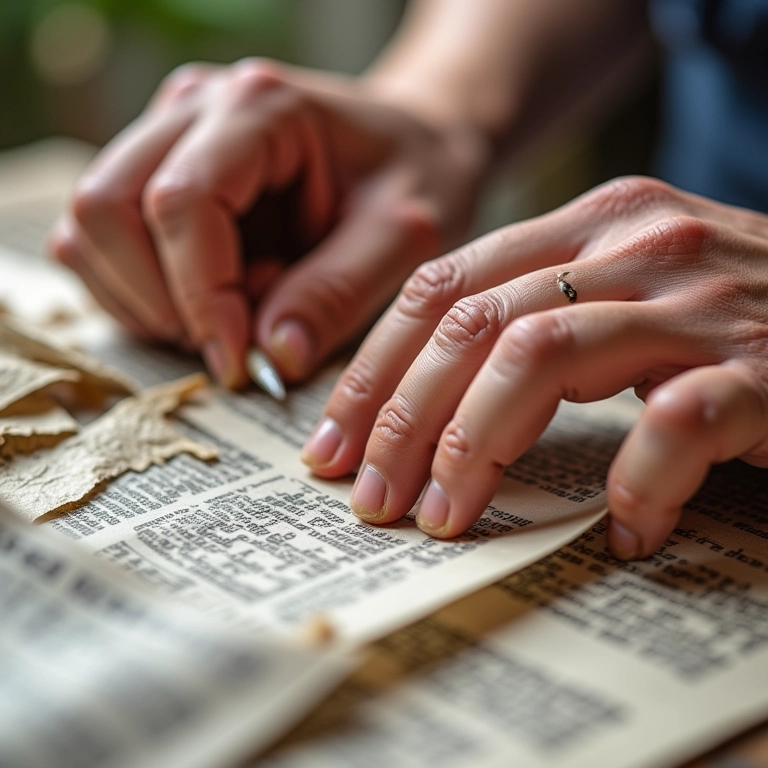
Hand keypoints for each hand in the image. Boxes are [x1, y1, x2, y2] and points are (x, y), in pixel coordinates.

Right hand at [49, 58, 485, 386]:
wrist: (412, 143)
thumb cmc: (417, 176)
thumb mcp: (406, 235)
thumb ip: (340, 292)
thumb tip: (274, 358)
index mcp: (259, 109)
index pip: (182, 202)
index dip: (199, 295)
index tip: (238, 359)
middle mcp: (194, 110)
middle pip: (107, 209)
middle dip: (158, 300)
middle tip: (228, 346)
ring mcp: (167, 138)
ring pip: (89, 229)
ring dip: (144, 301)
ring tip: (230, 318)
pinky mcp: (159, 175)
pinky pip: (102, 244)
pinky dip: (140, 294)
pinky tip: (212, 303)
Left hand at [303, 177, 767, 558]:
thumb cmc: (721, 321)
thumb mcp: (613, 295)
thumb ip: (528, 320)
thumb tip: (419, 400)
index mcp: (584, 225)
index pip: (442, 286)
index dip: (374, 370)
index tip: (335, 443)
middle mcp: (633, 245)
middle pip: (473, 326)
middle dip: (403, 421)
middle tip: (373, 499)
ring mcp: (699, 302)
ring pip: (541, 360)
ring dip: (476, 449)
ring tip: (448, 519)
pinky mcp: (764, 369)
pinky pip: (677, 425)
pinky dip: (636, 486)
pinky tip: (625, 530)